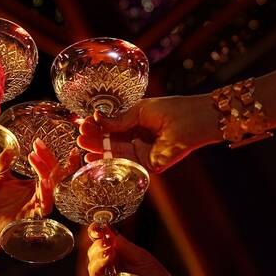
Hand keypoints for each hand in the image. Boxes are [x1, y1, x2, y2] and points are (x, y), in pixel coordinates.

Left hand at [0, 139, 79, 256]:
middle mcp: (39, 195)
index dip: (50, 155)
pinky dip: (45, 194)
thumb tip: (9, 148)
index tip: (42, 142)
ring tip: (35, 158)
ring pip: (52, 188)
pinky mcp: (31, 216)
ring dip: (45, 172)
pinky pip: (43, 206)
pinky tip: (42, 182)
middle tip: (38, 146)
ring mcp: (36, 206)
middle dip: (48, 159)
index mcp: (35, 186)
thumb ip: (4, 164)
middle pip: (54, 175)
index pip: (49, 168)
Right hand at [77, 95, 218, 172]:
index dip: (96, 126)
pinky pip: (127, 165)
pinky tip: (97, 156)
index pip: (111, 127)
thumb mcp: (140, 110)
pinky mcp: (149, 165)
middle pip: (111, 142)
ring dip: (98, 150)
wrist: (195, 119)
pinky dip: (112, 161)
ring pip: (116, 154)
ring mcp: (142, 154)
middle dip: (94, 138)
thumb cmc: (172, 109)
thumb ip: (119, 119)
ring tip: (83, 143)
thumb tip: (96, 118)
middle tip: (79, 135)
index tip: (82, 123)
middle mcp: (137, 140)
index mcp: (136, 124)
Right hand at [86, 223, 179, 275]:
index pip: (99, 245)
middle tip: (107, 244)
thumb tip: (108, 229)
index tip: (96, 229)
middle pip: (92, 256)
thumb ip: (124, 245)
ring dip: (98, 261)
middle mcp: (109, 271)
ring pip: (93, 272)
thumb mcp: (142, 257)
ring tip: (109, 255)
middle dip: (97, 248)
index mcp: (116, 258)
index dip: (95, 235)